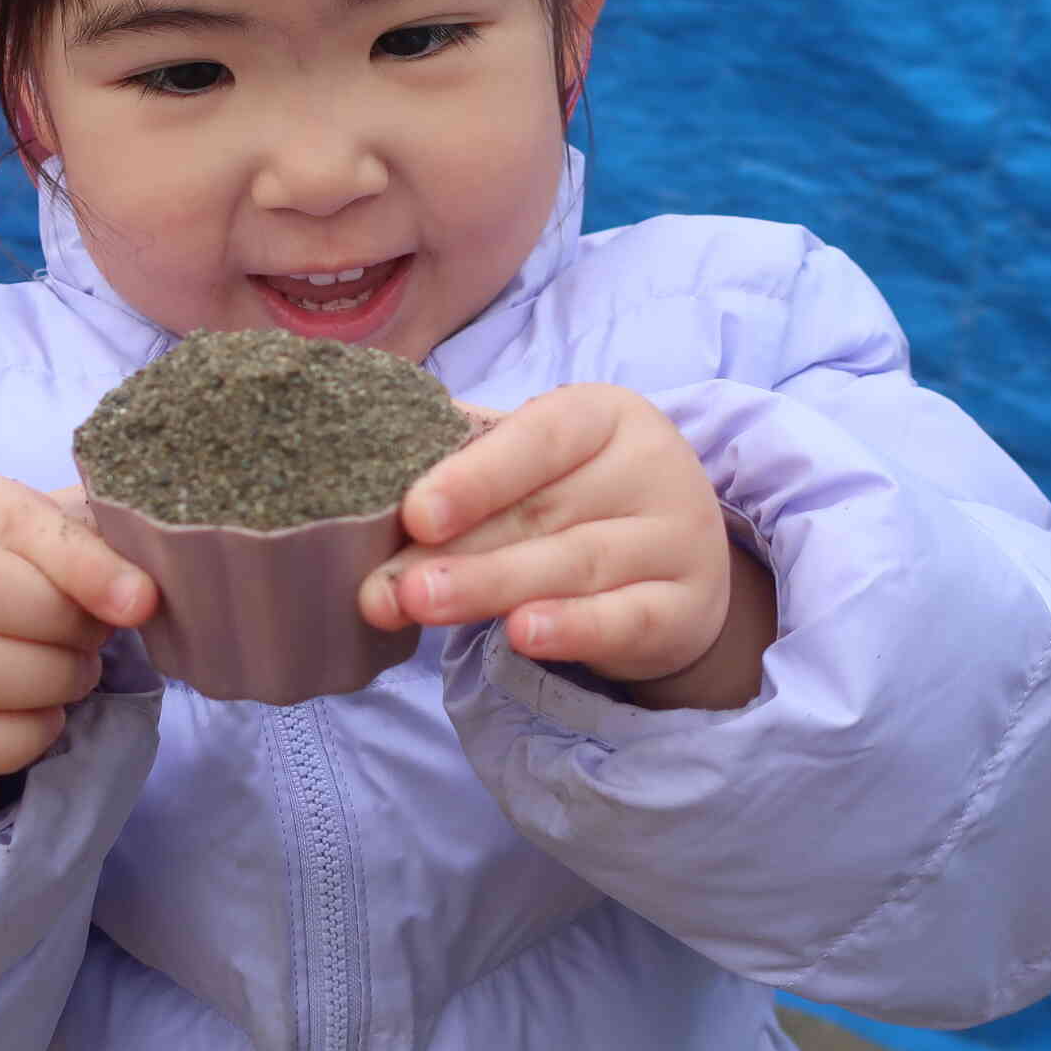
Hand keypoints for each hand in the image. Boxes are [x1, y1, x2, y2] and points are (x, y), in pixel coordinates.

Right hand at [0, 474, 155, 788]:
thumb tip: (139, 599)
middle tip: (95, 637)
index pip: (11, 525)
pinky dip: (28, 736)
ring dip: (53, 682)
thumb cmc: (4, 568)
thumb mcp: (44, 532)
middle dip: (66, 627)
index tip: (141, 601)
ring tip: (75, 671)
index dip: (84, 565)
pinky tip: (46, 714)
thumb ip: (93, 547)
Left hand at [360, 385, 756, 696]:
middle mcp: (650, 468)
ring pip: (573, 565)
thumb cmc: (580, 497)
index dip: (475, 476)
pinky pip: (624, 620)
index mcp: (603, 415)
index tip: (414, 513)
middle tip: (384, 586)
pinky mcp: (684, 608)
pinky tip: (522, 635)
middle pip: (541, 512)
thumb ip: (466, 461)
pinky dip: (572, 628)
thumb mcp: (535, 464)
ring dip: (491, 588)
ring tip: (421, 605)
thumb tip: (367, 464)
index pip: (539, 437)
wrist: (678, 562)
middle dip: (455, 551)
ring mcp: (675, 540)